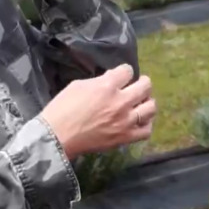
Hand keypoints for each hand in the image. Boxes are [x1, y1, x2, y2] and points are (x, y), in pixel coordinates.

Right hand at [38, 63, 154, 157]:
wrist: (57, 137)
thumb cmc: (62, 109)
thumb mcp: (78, 85)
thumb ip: (99, 81)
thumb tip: (112, 79)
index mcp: (107, 86)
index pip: (127, 71)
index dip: (124, 72)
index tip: (121, 76)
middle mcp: (121, 102)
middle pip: (145, 86)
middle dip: (142, 83)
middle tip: (137, 86)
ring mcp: (125, 121)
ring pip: (151, 107)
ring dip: (147, 102)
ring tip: (141, 103)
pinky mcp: (125, 137)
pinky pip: (146, 130)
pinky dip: (146, 124)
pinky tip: (139, 121)